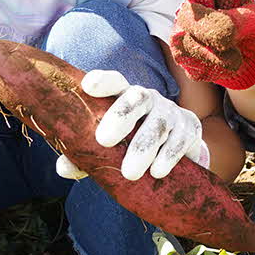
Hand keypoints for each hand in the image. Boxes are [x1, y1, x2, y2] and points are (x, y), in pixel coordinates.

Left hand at [55, 70, 207, 180]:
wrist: (176, 151)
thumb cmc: (131, 144)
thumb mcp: (107, 148)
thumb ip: (84, 156)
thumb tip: (64, 167)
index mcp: (124, 97)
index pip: (114, 81)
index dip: (103, 81)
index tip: (88, 86)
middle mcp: (148, 99)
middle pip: (137, 98)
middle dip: (121, 115)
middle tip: (103, 140)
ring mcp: (170, 112)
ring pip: (158, 124)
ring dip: (143, 147)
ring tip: (130, 173)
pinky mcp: (190, 128)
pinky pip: (180, 140)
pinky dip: (168, 156)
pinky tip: (157, 172)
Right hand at [128, 0, 254, 89]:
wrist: (241, 68)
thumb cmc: (249, 35)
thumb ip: (241, 23)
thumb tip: (214, 30)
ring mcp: (186, 20)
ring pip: (200, 28)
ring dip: (223, 45)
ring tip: (232, 49)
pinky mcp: (180, 45)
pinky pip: (200, 56)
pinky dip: (218, 64)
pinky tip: (219, 62)